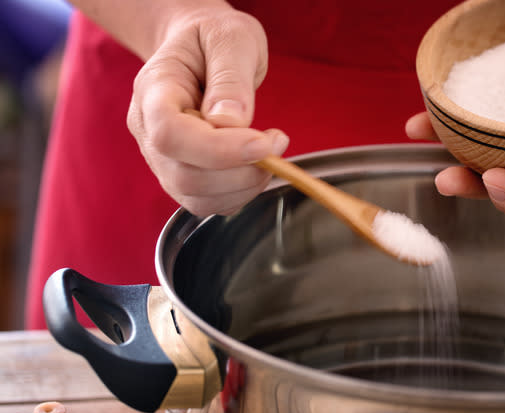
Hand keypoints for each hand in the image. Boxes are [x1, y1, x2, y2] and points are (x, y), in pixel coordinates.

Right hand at [127, 5, 288, 215]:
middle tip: (276, 141)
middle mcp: (149, 131)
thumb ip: (230, 78)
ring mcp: (162, 159)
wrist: (201, 48)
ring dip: (245, 185)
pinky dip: (240, 193)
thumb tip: (231, 122)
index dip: (218, 150)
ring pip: (197, 198)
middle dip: (242, 170)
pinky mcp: (183, 176)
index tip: (264, 143)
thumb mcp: (231, 38)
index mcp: (153, 91)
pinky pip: (209, 204)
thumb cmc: (213, 38)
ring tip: (269, 151)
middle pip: (185, 176)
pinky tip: (255, 164)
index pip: (171, 135)